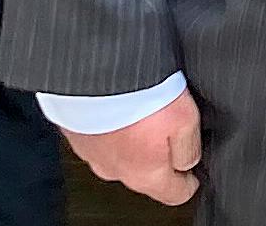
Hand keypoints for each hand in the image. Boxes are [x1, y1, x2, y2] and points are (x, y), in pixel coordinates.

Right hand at [65, 90, 200, 206]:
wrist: (93, 71)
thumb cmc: (136, 95)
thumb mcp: (185, 120)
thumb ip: (188, 149)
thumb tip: (187, 163)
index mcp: (145, 174)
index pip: (174, 194)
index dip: (188, 182)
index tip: (192, 172)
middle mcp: (114, 170)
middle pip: (145, 172)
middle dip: (158, 152)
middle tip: (167, 122)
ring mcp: (90, 152)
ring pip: (119, 151)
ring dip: (130, 132)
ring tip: (140, 104)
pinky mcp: (73, 130)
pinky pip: (98, 131)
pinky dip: (108, 119)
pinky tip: (118, 98)